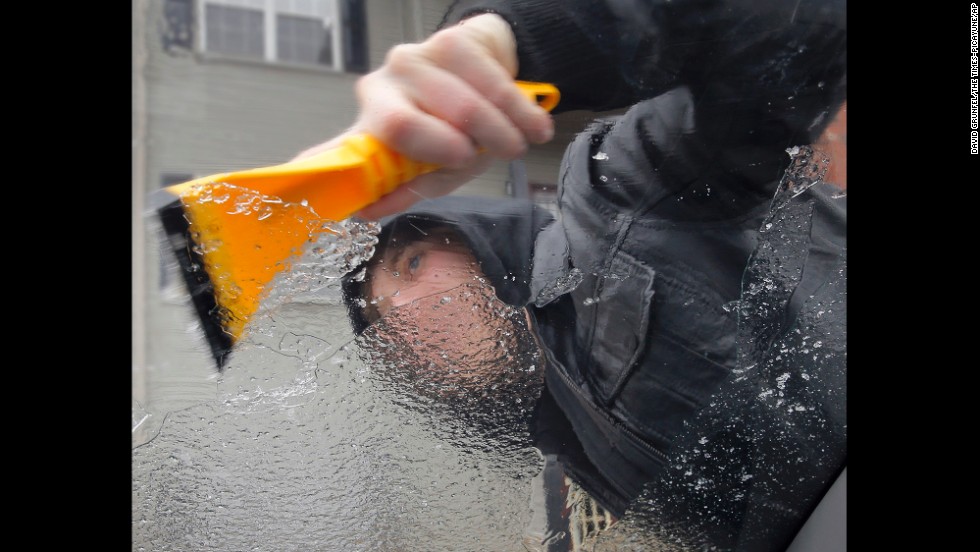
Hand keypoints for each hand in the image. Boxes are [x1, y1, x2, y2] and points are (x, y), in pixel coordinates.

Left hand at [292, 13, 554, 218]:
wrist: (488, 75)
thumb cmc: (455, 129)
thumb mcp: (432, 168)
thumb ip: (402, 189)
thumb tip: (365, 212)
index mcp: (369, 125)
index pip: (351, 148)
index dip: (356, 170)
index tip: (384, 190)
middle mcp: (380, 87)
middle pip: (405, 126)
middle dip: (459, 152)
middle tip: (486, 158)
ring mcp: (411, 60)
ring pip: (460, 108)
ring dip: (500, 133)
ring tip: (516, 145)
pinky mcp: (449, 41)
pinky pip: (490, 84)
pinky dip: (519, 111)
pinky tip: (534, 126)